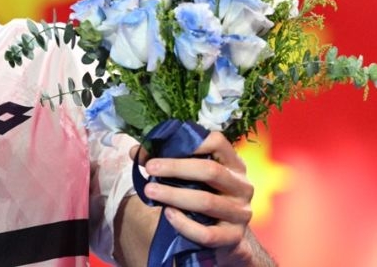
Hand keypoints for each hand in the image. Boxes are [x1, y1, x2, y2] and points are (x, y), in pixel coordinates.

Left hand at [132, 132, 263, 264]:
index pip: (218, 142)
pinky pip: (207, 233)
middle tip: (150, 168)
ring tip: (150, 191)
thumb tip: (135, 151)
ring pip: (206, 201)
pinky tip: (168, 215)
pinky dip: (185, 224)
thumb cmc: (203, 195)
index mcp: (233, 163)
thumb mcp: (191, 177)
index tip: (165, 145)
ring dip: (174, 195)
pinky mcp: (233, 236)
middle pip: (210, 170)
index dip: (193, 141)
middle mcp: (242, 185)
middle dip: (176, 168)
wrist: (223, 234)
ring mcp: (240, 212)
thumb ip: (166, 161)